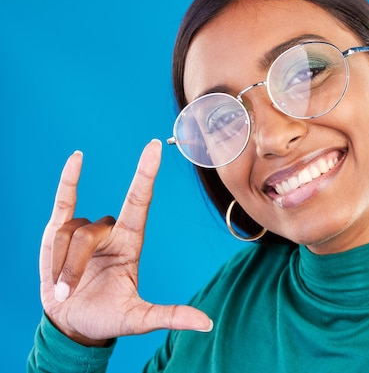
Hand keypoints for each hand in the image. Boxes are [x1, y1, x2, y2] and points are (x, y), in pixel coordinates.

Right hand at [40, 140, 212, 345]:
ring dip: (61, 263)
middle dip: (75, 262)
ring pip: (70, 232)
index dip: (146, 173)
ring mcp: (85, 231)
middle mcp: (111, 232)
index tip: (155, 146)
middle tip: (67, 290)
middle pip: (92, 230)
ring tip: (62, 288)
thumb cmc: (107, 318)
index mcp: (131, 243)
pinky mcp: (59, 232)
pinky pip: (64, 201)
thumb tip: (207, 324)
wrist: (73, 325)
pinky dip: (69, 180)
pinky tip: (77, 158)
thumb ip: (170, 316)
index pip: (139, 200)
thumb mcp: (139, 319)